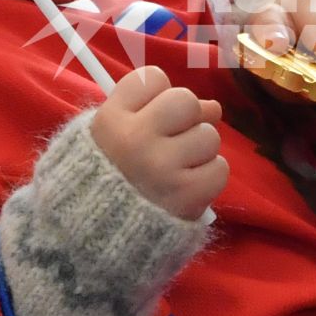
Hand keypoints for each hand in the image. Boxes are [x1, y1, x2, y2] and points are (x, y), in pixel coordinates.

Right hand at [90, 66, 228, 220]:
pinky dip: (208, 178)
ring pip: (208, 135)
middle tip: (170, 142)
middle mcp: (135, 139)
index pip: (152, 77)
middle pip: (186, 100)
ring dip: (199, 151)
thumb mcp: (111, 137)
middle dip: (185, 119)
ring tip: (176, 169)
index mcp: (110, 120)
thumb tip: (213, 107)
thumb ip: (151, 111)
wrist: (95, 237)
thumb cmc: (103, 180)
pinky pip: (220, 169)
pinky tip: (188, 187)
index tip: (148, 117)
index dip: (156, 95)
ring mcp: (162, 168)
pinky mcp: (186, 196)